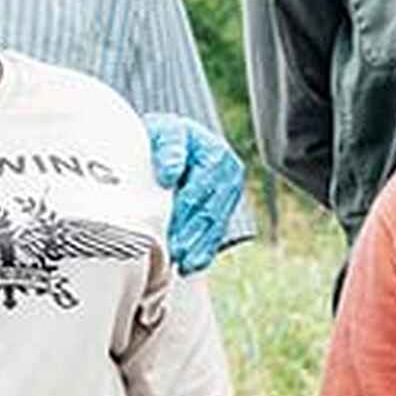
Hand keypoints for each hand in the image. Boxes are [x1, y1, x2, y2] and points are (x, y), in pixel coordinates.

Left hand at [147, 114, 244, 276]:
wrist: (172, 142)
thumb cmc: (166, 138)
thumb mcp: (165, 132)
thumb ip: (169, 148)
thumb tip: (170, 174)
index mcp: (217, 154)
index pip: (203, 185)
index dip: (188, 206)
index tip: (173, 224)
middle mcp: (229, 175)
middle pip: (211, 209)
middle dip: (194, 233)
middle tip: (178, 252)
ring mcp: (228, 195)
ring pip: (215, 225)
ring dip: (200, 247)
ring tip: (185, 264)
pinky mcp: (222, 211)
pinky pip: (215, 233)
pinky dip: (204, 250)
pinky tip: (193, 264)